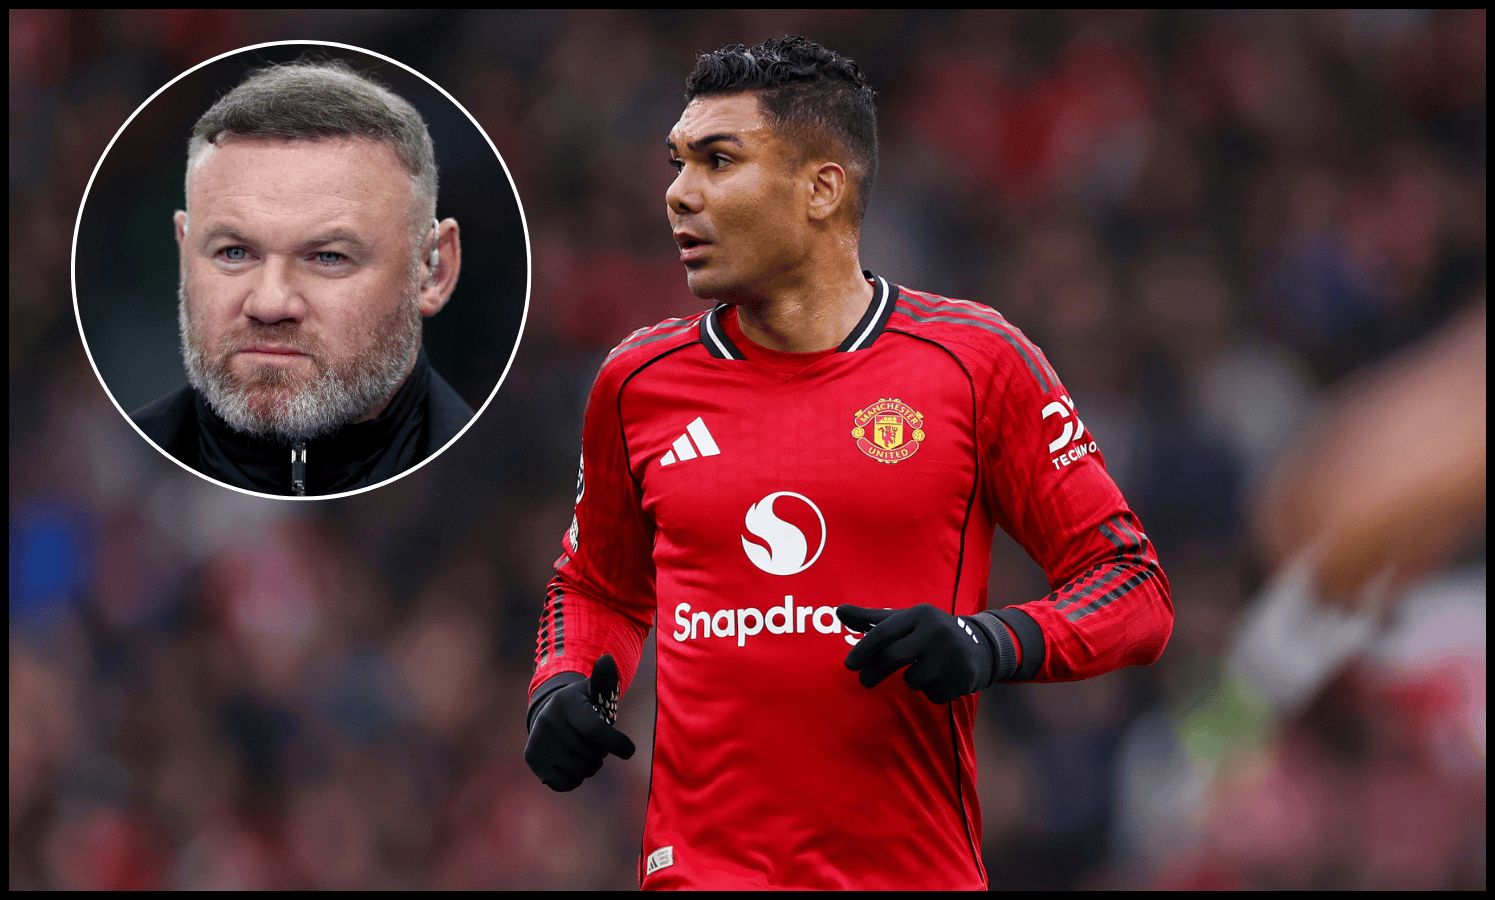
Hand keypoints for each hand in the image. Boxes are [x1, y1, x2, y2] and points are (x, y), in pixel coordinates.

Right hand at [524, 654, 635, 790]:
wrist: (550, 714)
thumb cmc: (582, 705)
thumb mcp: (595, 691)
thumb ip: (605, 679)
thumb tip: (608, 660)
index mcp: (567, 703)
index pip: (594, 730)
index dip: (615, 743)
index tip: (629, 750)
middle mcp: (548, 722)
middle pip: (590, 753)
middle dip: (600, 752)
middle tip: (595, 741)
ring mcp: (538, 741)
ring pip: (580, 770)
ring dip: (590, 765)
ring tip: (584, 750)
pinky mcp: (533, 760)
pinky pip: (566, 783)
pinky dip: (575, 778)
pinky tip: (572, 763)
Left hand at [837, 604, 995, 702]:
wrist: (980, 645)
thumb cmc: (930, 633)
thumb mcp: (905, 621)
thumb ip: (872, 619)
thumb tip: (839, 611)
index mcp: (920, 614)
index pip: (883, 632)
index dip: (863, 650)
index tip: (849, 665)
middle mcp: (937, 630)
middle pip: (893, 657)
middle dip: (873, 672)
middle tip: (864, 681)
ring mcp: (952, 654)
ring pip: (912, 680)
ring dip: (911, 681)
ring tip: (923, 671)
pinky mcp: (963, 676)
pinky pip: (932, 694)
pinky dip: (930, 692)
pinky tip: (941, 679)